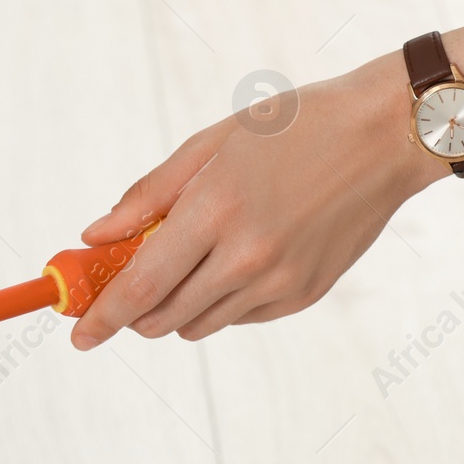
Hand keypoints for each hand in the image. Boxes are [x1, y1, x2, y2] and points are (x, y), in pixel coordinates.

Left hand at [71, 54, 441, 348]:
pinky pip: (240, 317)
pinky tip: (237, 258)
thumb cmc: (292, 128)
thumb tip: (95, 238)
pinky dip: (222, 300)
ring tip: (190, 260)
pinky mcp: (304, 295)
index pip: (141, 286)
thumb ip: (148, 196)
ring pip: (199, 324)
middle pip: (164, 316)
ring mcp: (279, 282)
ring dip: (176, 307)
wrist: (384, 135)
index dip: (103, 317)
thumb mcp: (211, 144)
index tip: (79, 336)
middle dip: (134, 312)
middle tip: (125, 288)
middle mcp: (247, 257)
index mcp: (215, 211)